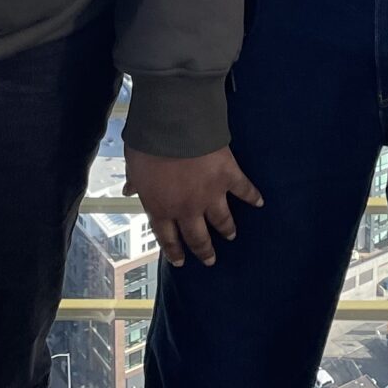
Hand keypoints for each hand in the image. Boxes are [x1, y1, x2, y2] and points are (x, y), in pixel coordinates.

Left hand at [126, 147, 263, 267]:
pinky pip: (244, 190)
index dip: (174, 251)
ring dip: (227, 229)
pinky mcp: (229, 177)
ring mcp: (210, 195)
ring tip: (231, 234)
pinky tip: (259, 203)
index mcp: (161, 207)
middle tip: (210, 259)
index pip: (167, 237)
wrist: (173, 126)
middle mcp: (187, 208)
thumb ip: (134, 182)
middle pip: (197, 236)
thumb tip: (128, 191)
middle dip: (204, 250)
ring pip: (221, 220)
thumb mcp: (133, 166)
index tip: (180, 261)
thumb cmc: (148, 145)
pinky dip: (253, 196)